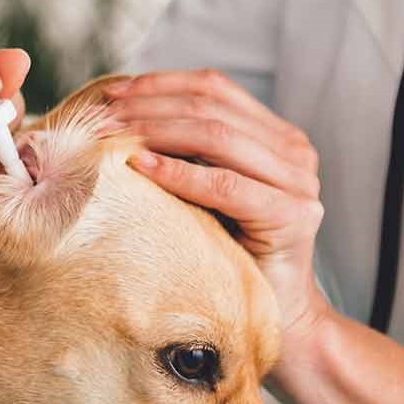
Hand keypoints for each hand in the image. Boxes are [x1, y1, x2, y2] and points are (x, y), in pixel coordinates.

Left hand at [107, 69, 330, 352]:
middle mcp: (295, 150)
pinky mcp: (294, 215)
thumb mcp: (205, 194)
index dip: (160, 83)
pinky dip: (180, 173)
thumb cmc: (230, 257)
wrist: (278, 319)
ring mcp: (299, 181)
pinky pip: (226, 185)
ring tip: (115, 135)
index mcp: (277, 135)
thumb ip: (186, 154)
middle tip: (103, 114)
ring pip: (217, 136)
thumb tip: (118, 116)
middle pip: (211, 106)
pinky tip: (142, 167)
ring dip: (157, 131)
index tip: (110, 91)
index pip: (213, 88)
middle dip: (150, 105)